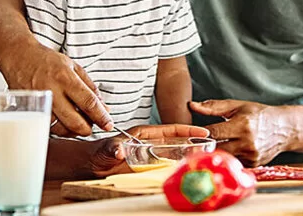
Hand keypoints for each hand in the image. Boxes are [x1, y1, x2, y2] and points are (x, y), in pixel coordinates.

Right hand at [0, 44, 111, 136]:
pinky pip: (47, 127)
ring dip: (72, 130)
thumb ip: (90, 87)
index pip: (88, 102)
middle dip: (88, 128)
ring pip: (60, 128)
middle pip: (75, 121)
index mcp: (65, 78)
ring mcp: (38, 103)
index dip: (101, 116)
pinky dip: (58, 128)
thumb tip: (104, 108)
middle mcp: (51, 91)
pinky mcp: (28, 111)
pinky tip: (62, 121)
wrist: (18, 55)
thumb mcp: (73, 66)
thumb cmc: (46, 60)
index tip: (108, 124)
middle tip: (93, 126)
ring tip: (77, 121)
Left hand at [86, 124, 209, 177]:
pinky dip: (177, 169)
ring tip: (204, 158)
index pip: (170, 130)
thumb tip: (119, 152)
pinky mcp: (148, 168)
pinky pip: (166, 168)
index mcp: (145, 134)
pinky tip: (187, 172)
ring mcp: (151, 156)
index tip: (202, 133)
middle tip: (210, 146)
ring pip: (174, 155)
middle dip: (193, 143)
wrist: (92, 165)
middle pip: (177, 142)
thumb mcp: (106, 148)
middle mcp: (151, 144)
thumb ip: (113, 149)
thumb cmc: (99, 152)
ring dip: (188, 156)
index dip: (187, 131)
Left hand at [191, 100, 295, 166]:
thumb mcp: (238, 106)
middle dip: (205, 146)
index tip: (192, 134)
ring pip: (224, 157)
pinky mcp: (254, 164)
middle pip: (216, 148)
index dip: (200, 134)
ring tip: (211, 146)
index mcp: (242, 125)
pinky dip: (229, 157)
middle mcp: (247, 142)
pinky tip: (229, 150)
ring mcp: (251, 155)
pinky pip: (234, 162)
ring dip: (216, 152)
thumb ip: (213, 107)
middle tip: (196, 143)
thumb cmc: (260, 114)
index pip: (213, 133)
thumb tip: (192, 106)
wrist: (285, 128)